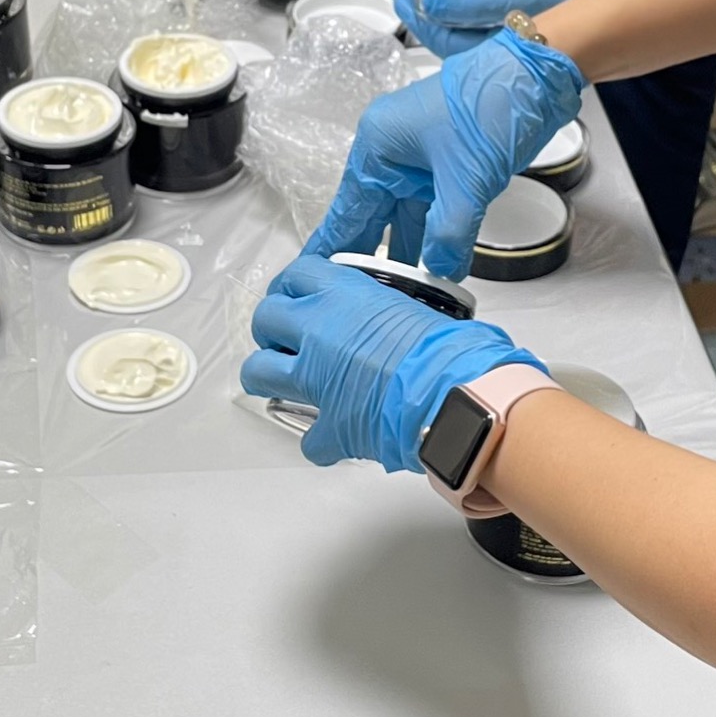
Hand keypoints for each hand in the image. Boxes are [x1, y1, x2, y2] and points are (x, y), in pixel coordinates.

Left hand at [244, 256, 542, 470]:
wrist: (457, 395)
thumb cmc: (452, 352)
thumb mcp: (420, 309)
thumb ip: (394, 311)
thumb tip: (404, 322)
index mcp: (343, 296)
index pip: (296, 276)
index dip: (292, 286)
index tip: (295, 293)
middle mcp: (318, 333)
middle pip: (265, 320)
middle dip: (270, 329)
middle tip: (285, 336)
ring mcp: (315, 381)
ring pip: (257, 372)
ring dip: (266, 376)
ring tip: (282, 380)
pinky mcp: (328, 426)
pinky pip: (308, 438)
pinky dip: (319, 441)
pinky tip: (332, 438)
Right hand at [304, 28, 585, 278]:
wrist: (538, 73)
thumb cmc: (492, 104)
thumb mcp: (467, 178)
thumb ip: (449, 232)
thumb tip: (440, 270)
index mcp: (378, 146)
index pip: (348, 211)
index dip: (334, 246)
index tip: (313, 275)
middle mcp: (392, 151)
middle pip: (374, 216)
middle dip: (372, 257)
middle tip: (357, 297)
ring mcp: (421, 157)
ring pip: (406, 215)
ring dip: (409, 251)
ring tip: (398, 294)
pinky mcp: (450, 164)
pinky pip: (433, 208)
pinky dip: (436, 236)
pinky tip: (437, 266)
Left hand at [398, 0, 653, 57]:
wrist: (675, 0)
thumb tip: (432, 1)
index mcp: (520, 51)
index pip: (454, 44)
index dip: (424, 24)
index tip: (402, 0)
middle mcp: (530, 56)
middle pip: (470, 43)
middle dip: (443, 21)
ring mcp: (550, 48)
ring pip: (496, 38)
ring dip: (471, 19)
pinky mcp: (568, 37)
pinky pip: (522, 32)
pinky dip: (503, 18)